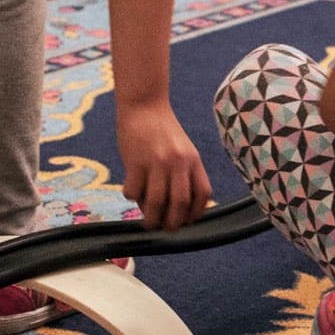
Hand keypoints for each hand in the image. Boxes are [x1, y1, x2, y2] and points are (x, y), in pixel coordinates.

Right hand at [118, 100, 211, 230]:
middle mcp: (178, 162)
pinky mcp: (135, 161)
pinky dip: (132, 197)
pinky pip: (134, 190)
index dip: (197, 213)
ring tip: (147, 223)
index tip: (187, 221)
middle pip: (180, 202)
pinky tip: (131, 192)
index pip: (203, 193)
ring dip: (151, 218)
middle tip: (165, 229)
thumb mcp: (182, 149)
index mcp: (193, 159)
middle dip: (173, 223)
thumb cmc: (161, 130)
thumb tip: (178, 207)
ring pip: (156, 201)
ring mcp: (157, 162)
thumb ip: (184, 172)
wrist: (143, 104)